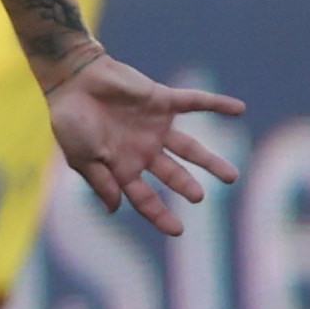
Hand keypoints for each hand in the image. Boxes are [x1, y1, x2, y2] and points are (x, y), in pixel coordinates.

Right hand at [43, 48, 239, 231]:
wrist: (71, 77)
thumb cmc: (70, 119)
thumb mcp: (81, 157)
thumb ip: (101, 182)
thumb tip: (115, 209)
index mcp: (122, 166)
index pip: (145, 197)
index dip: (160, 215)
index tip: (177, 231)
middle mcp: (143, 149)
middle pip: (172, 174)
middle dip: (186, 186)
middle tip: (199, 197)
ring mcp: (154, 126)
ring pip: (190, 148)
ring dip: (211, 161)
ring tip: (232, 177)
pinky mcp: (161, 100)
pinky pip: (195, 102)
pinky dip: (217, 105)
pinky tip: (239, 110)